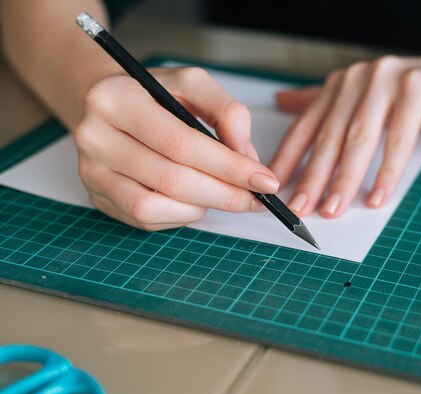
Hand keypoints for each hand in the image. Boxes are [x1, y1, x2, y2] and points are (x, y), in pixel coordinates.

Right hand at [74, 67, 277, 230]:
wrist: (105, 105)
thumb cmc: (154, 94)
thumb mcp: (193, 84)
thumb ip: (227, 112)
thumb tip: (247, 159)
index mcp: (117, 99)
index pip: (182, 143)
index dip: (229, 167)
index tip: (265, 180)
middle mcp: (95, 137)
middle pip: (172, 180)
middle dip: (225, 194)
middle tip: (256, 198)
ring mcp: (92, 173)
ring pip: (155, 207)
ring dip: (201, 206)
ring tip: (221, 193)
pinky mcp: (98, 198)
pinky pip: (146, 219)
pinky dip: (181, 214)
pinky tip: (195, 199)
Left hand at [271, 50, 420, 217]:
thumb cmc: (413, 100)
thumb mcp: (366, 104)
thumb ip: (325, 106)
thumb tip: (282, 102)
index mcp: (341, 85)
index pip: (306, 126)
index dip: (288, 159)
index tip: (274, 189)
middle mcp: (359, 78)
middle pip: (330, 136)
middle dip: (313, 177)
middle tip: (301, 209)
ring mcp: (387, 80)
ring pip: (360, 138)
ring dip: (344, 179)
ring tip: (333, 209)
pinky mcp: (418, 88)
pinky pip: (399, 137)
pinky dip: (387, 170)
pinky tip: (378, 196)